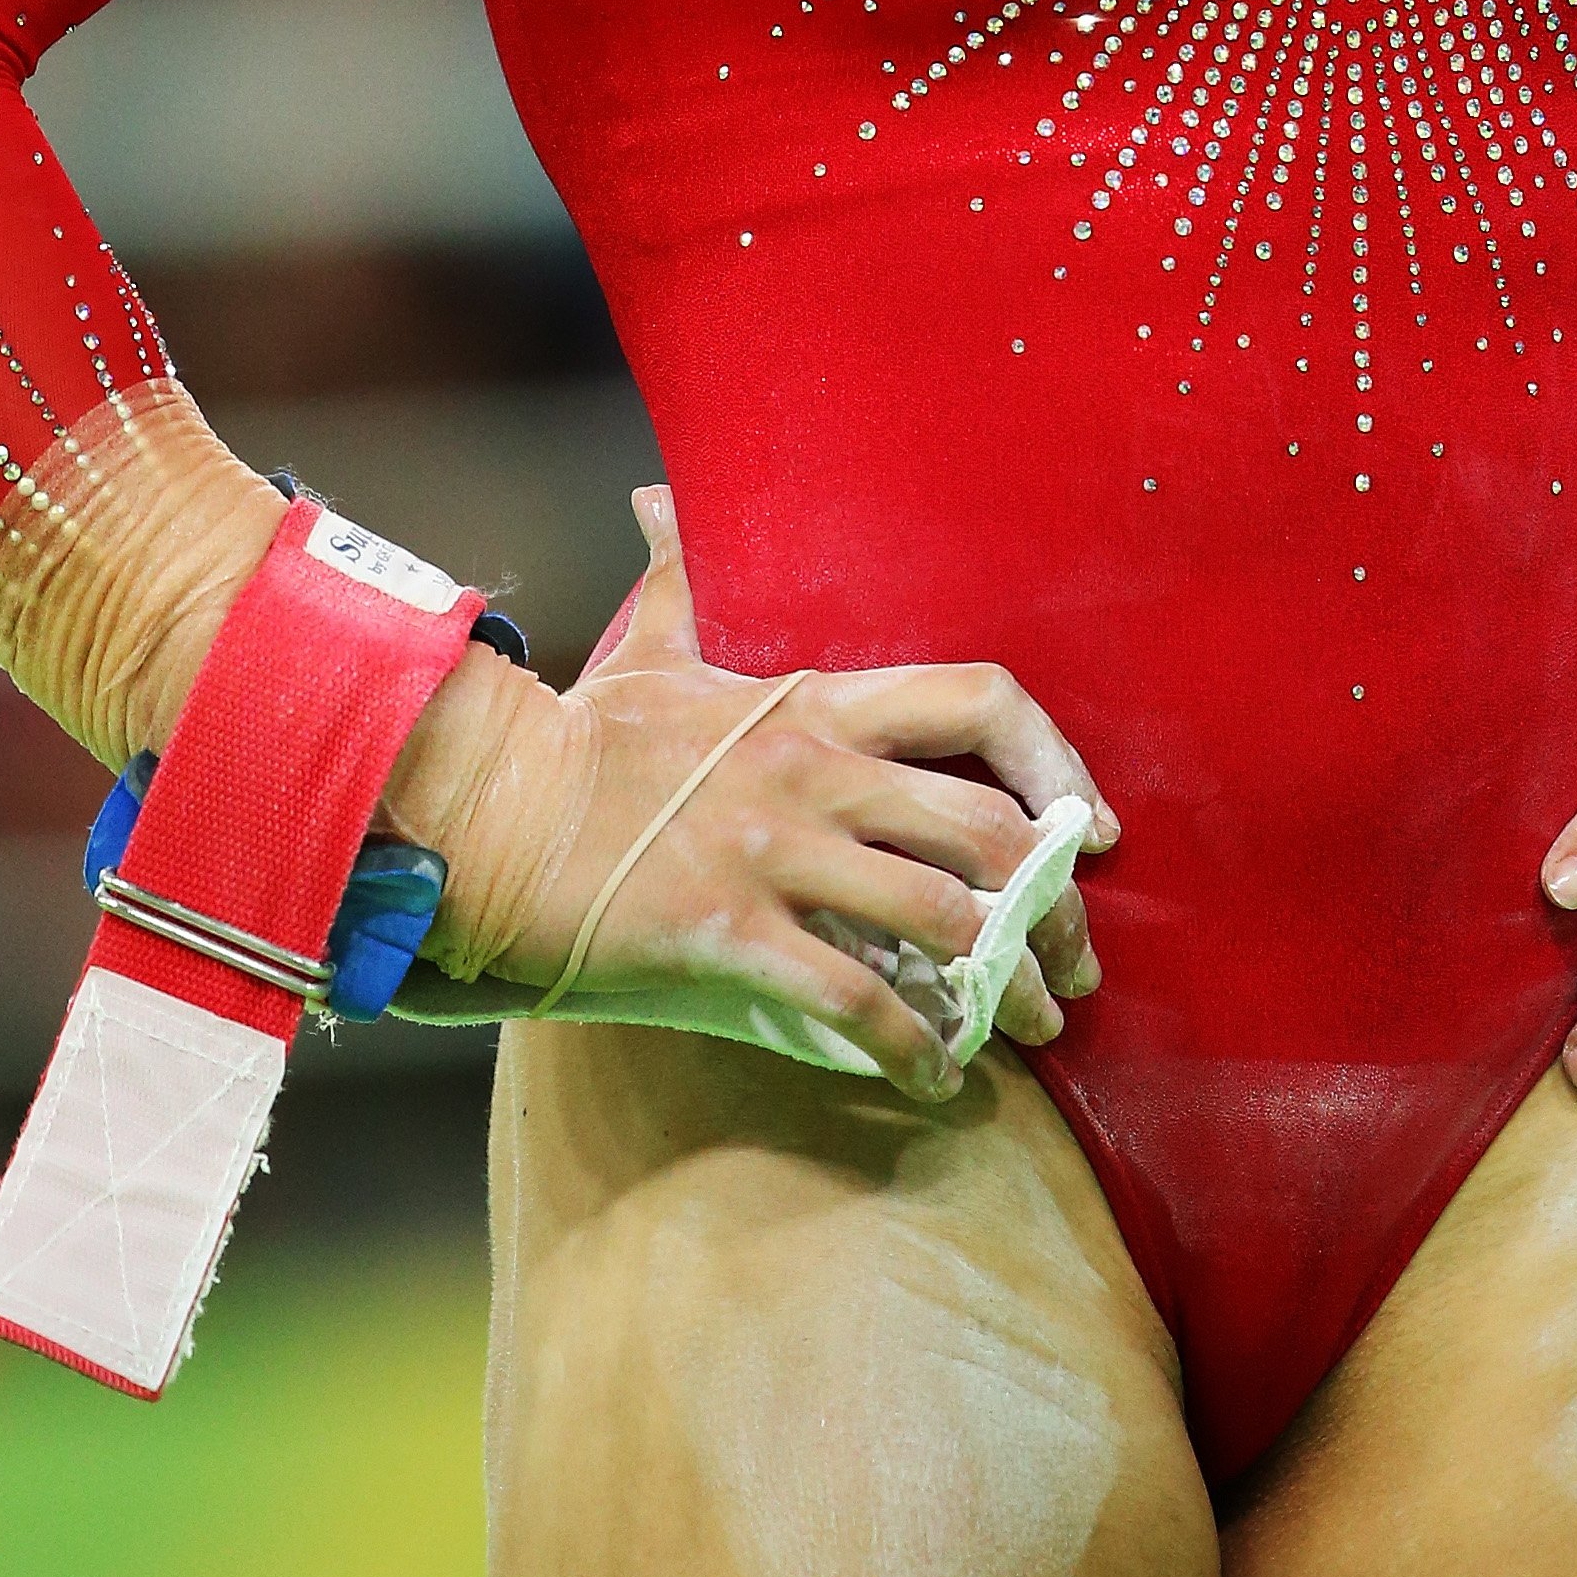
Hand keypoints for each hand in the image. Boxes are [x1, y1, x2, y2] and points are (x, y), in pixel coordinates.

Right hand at [393, 489, 1115, 1105]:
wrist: (486, 813)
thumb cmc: (576, 740)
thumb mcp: (647, 649)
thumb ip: (679, 579)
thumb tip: (657, 498)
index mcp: (813, 703)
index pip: (979, 702)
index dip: (1055, 762)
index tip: (1089, 827)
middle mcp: (813, 772)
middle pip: (986, 830)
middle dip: (1050, 908)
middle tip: (1074, 966)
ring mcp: (775, 854)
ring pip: (939, 919)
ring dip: (1002, 986)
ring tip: (1025, 1028)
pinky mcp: (730, 933)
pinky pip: (855, 999)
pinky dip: (912, 1048)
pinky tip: (932, 1079)